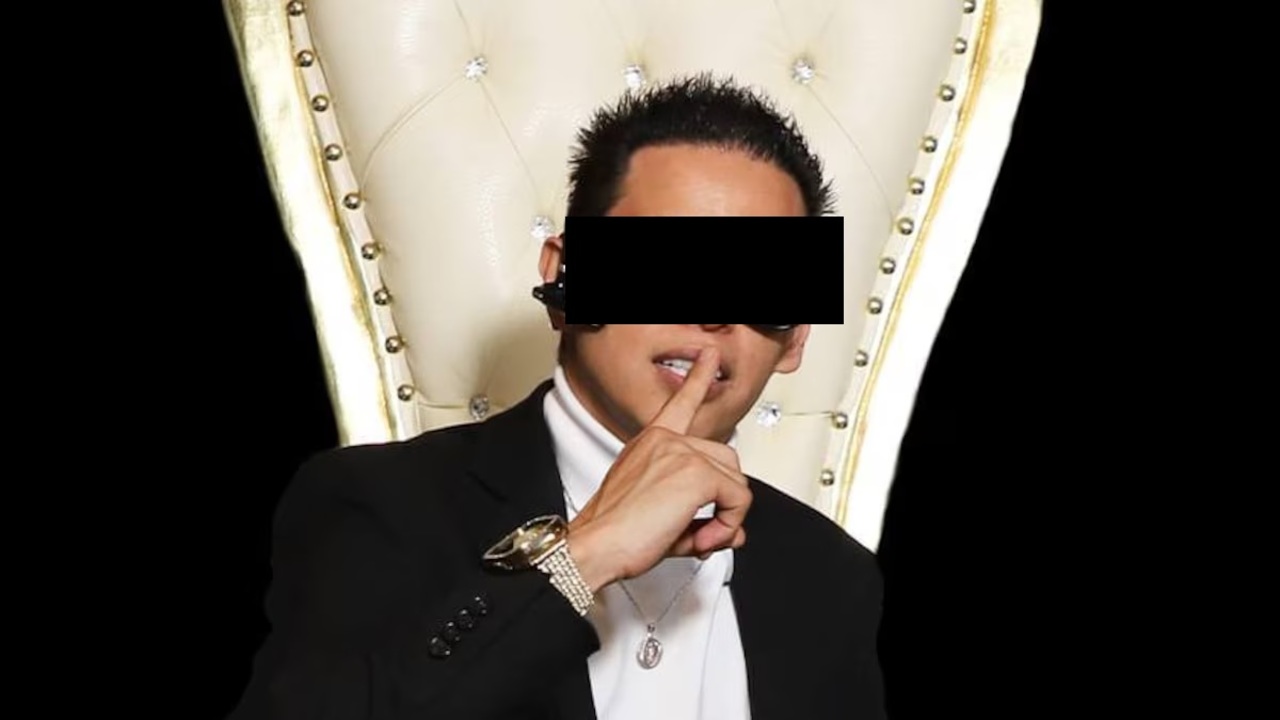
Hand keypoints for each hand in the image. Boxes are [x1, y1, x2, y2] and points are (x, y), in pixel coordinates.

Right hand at [566, 347, 751, 591]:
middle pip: (726, 461)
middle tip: (703, 532)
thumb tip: (734, 529)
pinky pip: (737, 500)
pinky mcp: (696, 473)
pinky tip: (701, 539)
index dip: (699, 378)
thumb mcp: (662, 518)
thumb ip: (700, 518)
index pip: (680, 403)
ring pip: (736, 482)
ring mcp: (682, 453)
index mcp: (651, 442)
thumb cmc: (615, 534)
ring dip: (727, 516)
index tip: (709, 356)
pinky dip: (727, 525)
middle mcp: (666, 441)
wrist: (597, 546)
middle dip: (725, 500)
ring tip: (700, 537)